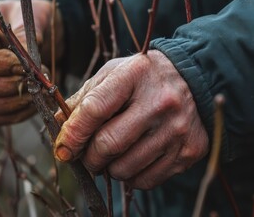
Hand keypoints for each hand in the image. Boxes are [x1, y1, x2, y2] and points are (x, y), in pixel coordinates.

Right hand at [0, 0, 62, 124]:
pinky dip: (18, 114)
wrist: (37, 34)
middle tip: (32, 81)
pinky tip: (36, 101)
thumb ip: (24, 37)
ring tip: (38, 89)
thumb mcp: (29, 17)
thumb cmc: (30, 19)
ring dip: (14, 102)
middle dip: (5, 86)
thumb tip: (24, 65)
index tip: (24, 65)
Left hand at [54, 50, 208, 188]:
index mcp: (134, 75)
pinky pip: (146, 180)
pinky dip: (129, 177)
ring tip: (110, 155)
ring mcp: (176, 129)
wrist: (193, 80)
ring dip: (107, 168)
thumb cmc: (143, 78)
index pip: (94, 109)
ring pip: (124, 168)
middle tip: (85, 154)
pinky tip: (130, 159)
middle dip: (88, 157)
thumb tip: (59, 125)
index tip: (63, 148)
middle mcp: (160, 103)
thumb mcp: (112, 74)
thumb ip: (84, 97)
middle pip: (108, 144)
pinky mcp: (188, 151)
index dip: (73, 133)